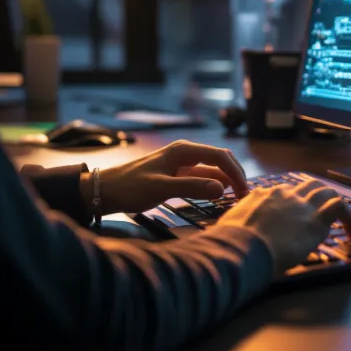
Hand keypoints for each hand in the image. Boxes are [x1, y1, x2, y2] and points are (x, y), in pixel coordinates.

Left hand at [81, 140, 247, 215]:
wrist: (106, 191)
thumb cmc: (130, 187)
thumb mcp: (161, 188)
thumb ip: (191, 187)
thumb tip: (221, 188)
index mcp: (183, 150)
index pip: (219, 156)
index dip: (235, 172)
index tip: (244, 191)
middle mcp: (185, 154)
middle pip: (220, 160)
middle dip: (235, 175)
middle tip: (245, 196)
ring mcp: (182, 165)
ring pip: (212, 170)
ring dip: (226, 181)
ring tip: (237, 199)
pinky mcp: (177, 176)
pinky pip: (202, 178)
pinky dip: (213, 186)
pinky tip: (219, 197)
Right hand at [216, 176, 350, 274]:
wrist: (243, 247)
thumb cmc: (231, 243)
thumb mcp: (229, 226)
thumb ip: (238, 222)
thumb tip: (235, 227)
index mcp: (262, 195)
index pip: (281, 193)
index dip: (289, 204)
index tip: (290, 219)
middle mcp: (283, 194)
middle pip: (306, 185)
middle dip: (315, 194)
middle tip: (321, 210)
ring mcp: (301, 204)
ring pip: (324, 191)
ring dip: (332, 202)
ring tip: (342, 219)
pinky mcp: (316, 219)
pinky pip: (340, 208)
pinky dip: (350, 220)